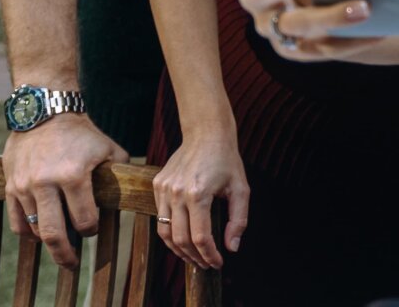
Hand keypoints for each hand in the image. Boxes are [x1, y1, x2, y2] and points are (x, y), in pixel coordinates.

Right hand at [2, 114, 127, 267]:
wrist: (45, 112)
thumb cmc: (83, 133)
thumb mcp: (109, 149)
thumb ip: (119, 175)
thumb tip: (130, 197)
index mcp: (74, 176)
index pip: (84, 220)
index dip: (92, 230)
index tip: (93, 230)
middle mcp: (46, 183)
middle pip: (54, 234)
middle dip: (65, 254)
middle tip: (72, 264)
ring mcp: (25, 186)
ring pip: (34, 230)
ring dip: (47, 242)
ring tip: (58, 246)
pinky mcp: (10, 186)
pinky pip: (17, 221)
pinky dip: (28, 232)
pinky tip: (39, 233)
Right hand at [151, 132, 249, 268]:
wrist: (206, 133)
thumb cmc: (227, 160)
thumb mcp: (241, 188)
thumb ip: (238, 219)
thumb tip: (232, 247)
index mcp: (198, 193)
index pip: (200, 237)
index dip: (209, 255)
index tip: (218, 263)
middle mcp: (176, 193)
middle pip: (180, 239)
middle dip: (194, 257)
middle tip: (205, 264)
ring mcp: (164, 189)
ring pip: (164, 232)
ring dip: (178, 250)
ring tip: (193, 257)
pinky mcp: (157, 186)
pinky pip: (160, 217)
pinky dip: (170, 232)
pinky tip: (183, 237)